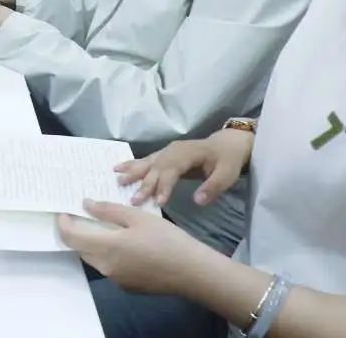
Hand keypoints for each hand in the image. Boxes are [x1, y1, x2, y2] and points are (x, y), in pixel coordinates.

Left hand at [57, 199, 209, 295]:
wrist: (191, 271)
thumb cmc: (166, 239)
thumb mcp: (137, 217)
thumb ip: (109, 210)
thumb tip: (86, 205)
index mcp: (106, 247)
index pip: (71, 237)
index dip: (63, 223)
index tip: (64, 211)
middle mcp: (106, 267)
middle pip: (80, 249)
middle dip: (77, 233)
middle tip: (83, 215)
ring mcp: (116, 279)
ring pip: (94, 259)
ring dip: (92, 243)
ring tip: (103, 226)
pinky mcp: (127, 286)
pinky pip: (109, 267)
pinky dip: (107, 254)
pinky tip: (123, 243)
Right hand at [115, 129, 253, 207]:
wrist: (227, 144)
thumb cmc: (227, 160)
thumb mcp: (227, 175)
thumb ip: (213, 187)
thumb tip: (197, 201)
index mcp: (187, 154)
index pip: (172, 170)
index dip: (165, 185)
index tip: (157, 201)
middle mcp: (173, 150)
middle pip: (156, 167)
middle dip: (144, 183)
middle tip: (132, 200)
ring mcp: (167, 151)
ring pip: (148, 162)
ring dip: (132, 171)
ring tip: (117, 180)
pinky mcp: (165, 154)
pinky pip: (147, 159)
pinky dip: (132, 164)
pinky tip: (119, 168)